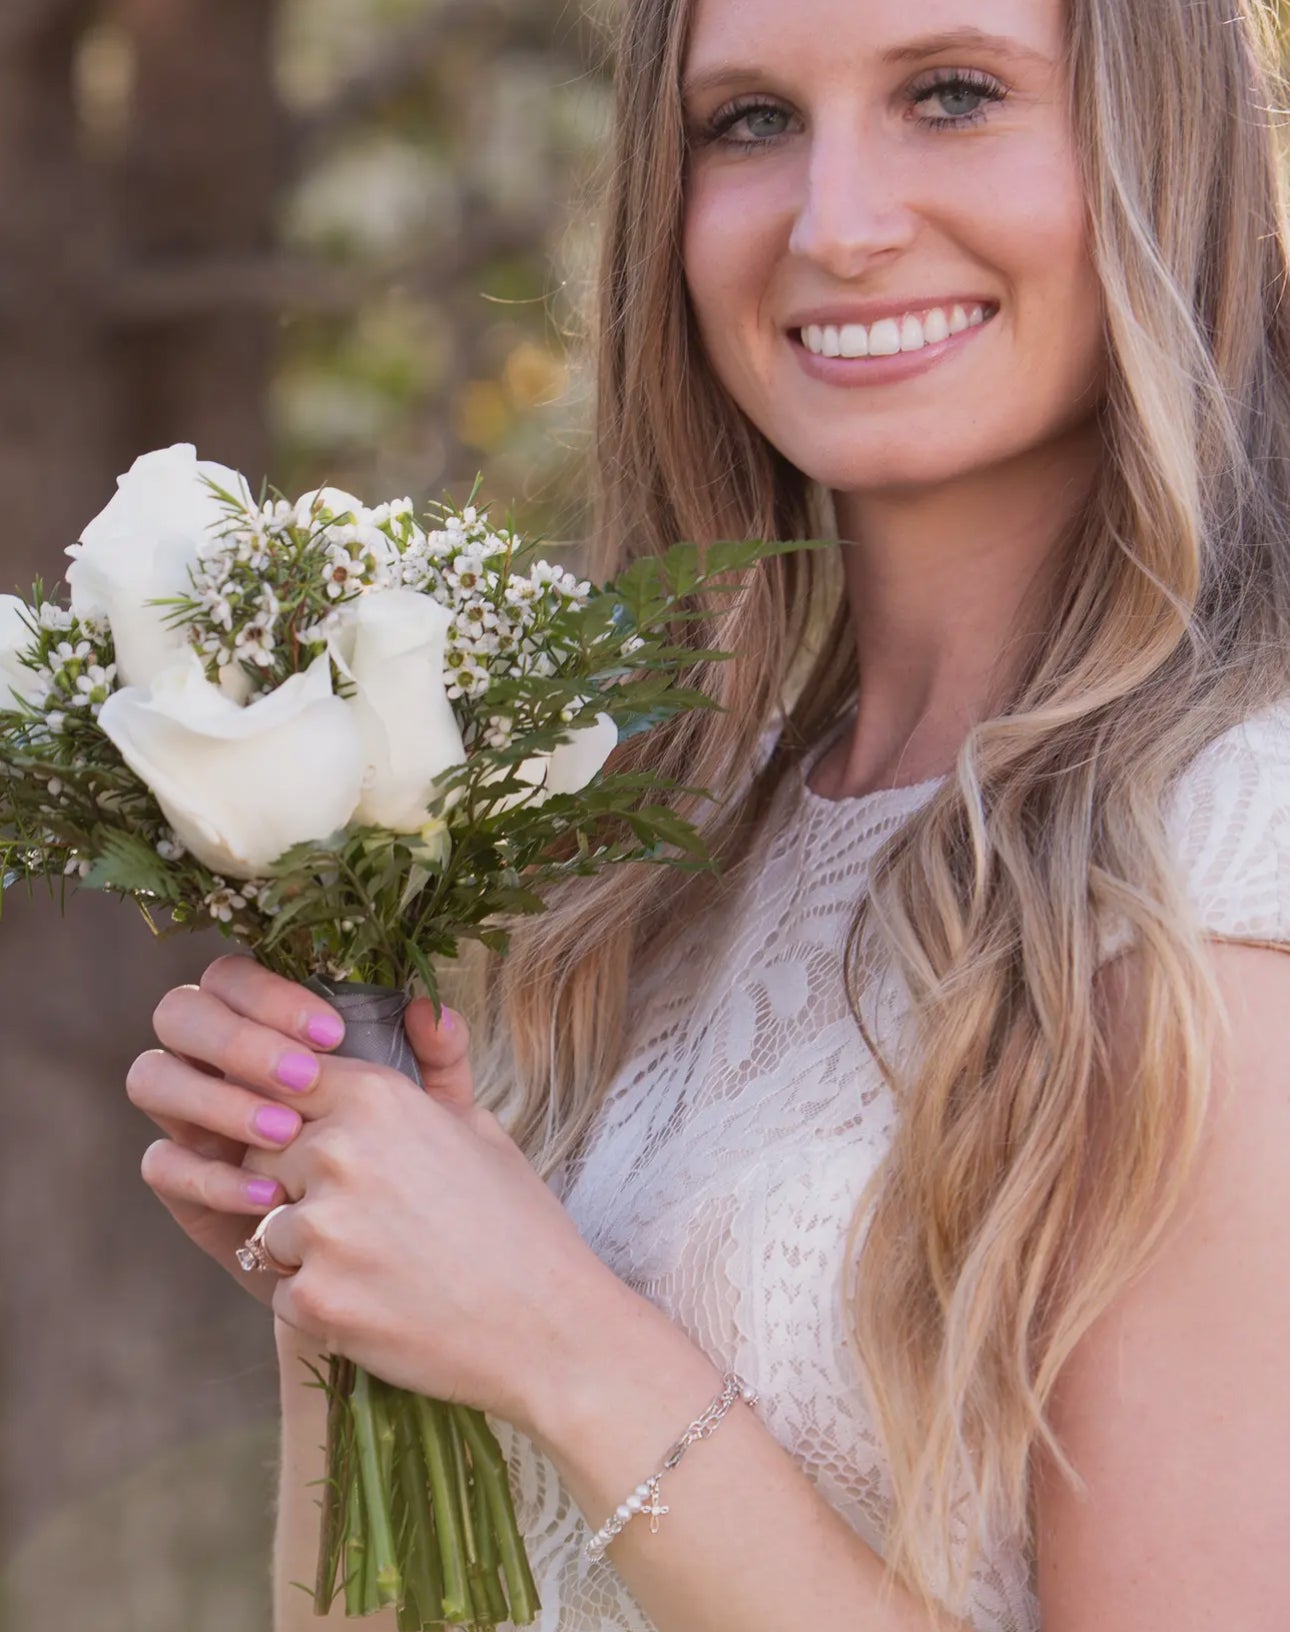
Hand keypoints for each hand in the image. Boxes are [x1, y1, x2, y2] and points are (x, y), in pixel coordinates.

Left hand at [131, 953, 613, 1437]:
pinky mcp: (312, 1298)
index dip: (304, 1118)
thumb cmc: (517, 1223)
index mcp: (375, 1098)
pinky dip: (318, 1301)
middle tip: (368, 1218)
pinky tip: (379, 1303)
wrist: (547, 1327)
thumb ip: (435, 1063)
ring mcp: (321, 1227)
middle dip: (297, 1183)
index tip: (335, 1151)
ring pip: (265, 1224)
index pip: (284, 1083)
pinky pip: (280, 1288)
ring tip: (381, 1265)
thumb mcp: (479, 1126)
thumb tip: (419, 1006)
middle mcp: (338, 1151)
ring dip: (306, 1247)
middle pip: (261, 1152)